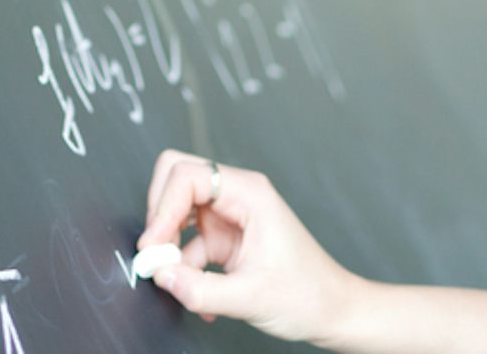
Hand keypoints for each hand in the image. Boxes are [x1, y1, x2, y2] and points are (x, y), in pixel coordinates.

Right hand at [139, 148, 357, 342]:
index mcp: (249, 193)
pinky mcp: (225, 238)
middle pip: (177, 179)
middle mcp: (237, 196)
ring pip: (177, 211)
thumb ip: (200, 289)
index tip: (154, 245)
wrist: (332, 311)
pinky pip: (187, 242)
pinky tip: (199, 296)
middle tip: (157, 253)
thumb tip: (161, 275)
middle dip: (159, 215)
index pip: (188, 175)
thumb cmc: (308, 294)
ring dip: (168, 243)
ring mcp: (229, 216)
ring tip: (175, 277)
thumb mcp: (251, 298)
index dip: (163, 206)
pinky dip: (183, 267)